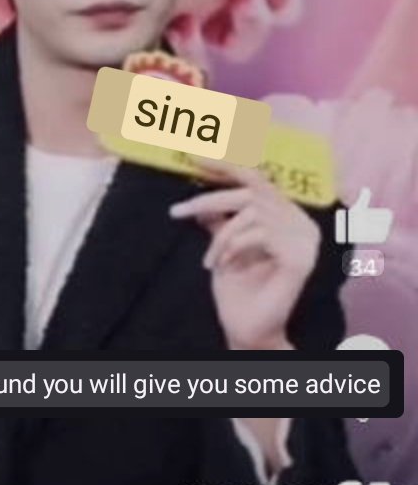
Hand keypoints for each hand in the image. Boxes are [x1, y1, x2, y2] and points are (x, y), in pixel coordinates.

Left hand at [169, 156, 319, 349]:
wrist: (247, 328)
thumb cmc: (237, 286)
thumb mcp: (223, 243)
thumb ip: (219, 217)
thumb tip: (200, 192)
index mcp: (288, 215)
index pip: (257, 178)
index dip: (226, 164)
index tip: (193, 156)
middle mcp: (302, 223)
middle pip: (252, 190)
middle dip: (210, 198)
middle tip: (177, 211)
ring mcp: (306, 240)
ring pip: (251, 213)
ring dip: (221, 237)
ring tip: (209, 260)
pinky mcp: (301, 257)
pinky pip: (259, 234)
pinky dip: (233, 247)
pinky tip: (225, 264)